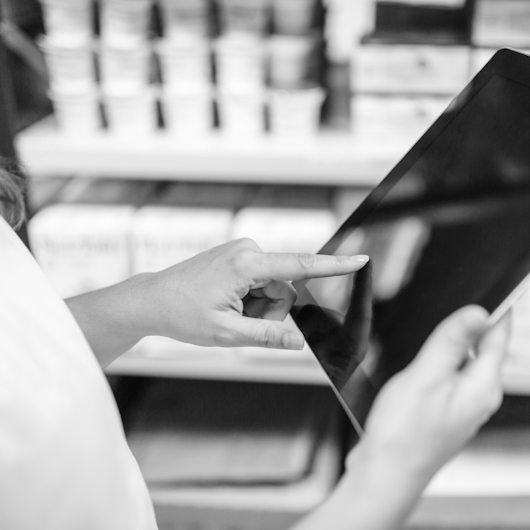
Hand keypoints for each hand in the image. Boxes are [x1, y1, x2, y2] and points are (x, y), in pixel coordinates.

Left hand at [134, 238, 368, 349]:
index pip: (300, 266)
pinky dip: (251, 298)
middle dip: (270, 311)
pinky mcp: (239, 257)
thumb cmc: (182, 314)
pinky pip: (261, 282)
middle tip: (237, 321)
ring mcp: (242, 252)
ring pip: (273, 288)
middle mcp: (248, 251)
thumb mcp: (227, 333)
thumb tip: (300, 343)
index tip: (361, 259)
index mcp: (246, 265)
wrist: (152, 300)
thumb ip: (268, 336)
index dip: (334, 266)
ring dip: (258, 307)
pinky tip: (226, 303)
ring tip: (228, 312)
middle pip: (285, 288)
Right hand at [349, 305, 509, 482]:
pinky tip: (424, 362)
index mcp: (482, 386)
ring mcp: (462, 407)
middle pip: (485, 349)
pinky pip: (451, 377)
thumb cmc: (403, 432)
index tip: (496, 288)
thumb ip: (451, 342)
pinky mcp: (445, 412)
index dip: (498, 309)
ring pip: (466, 363)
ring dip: (455, 344)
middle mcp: (479, 397)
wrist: (385, 471)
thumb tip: (479, 313)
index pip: (499, 337)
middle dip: (473, 325)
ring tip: (437, 332)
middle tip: (455, 305)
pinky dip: (442, 362)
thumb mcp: (426, 377)